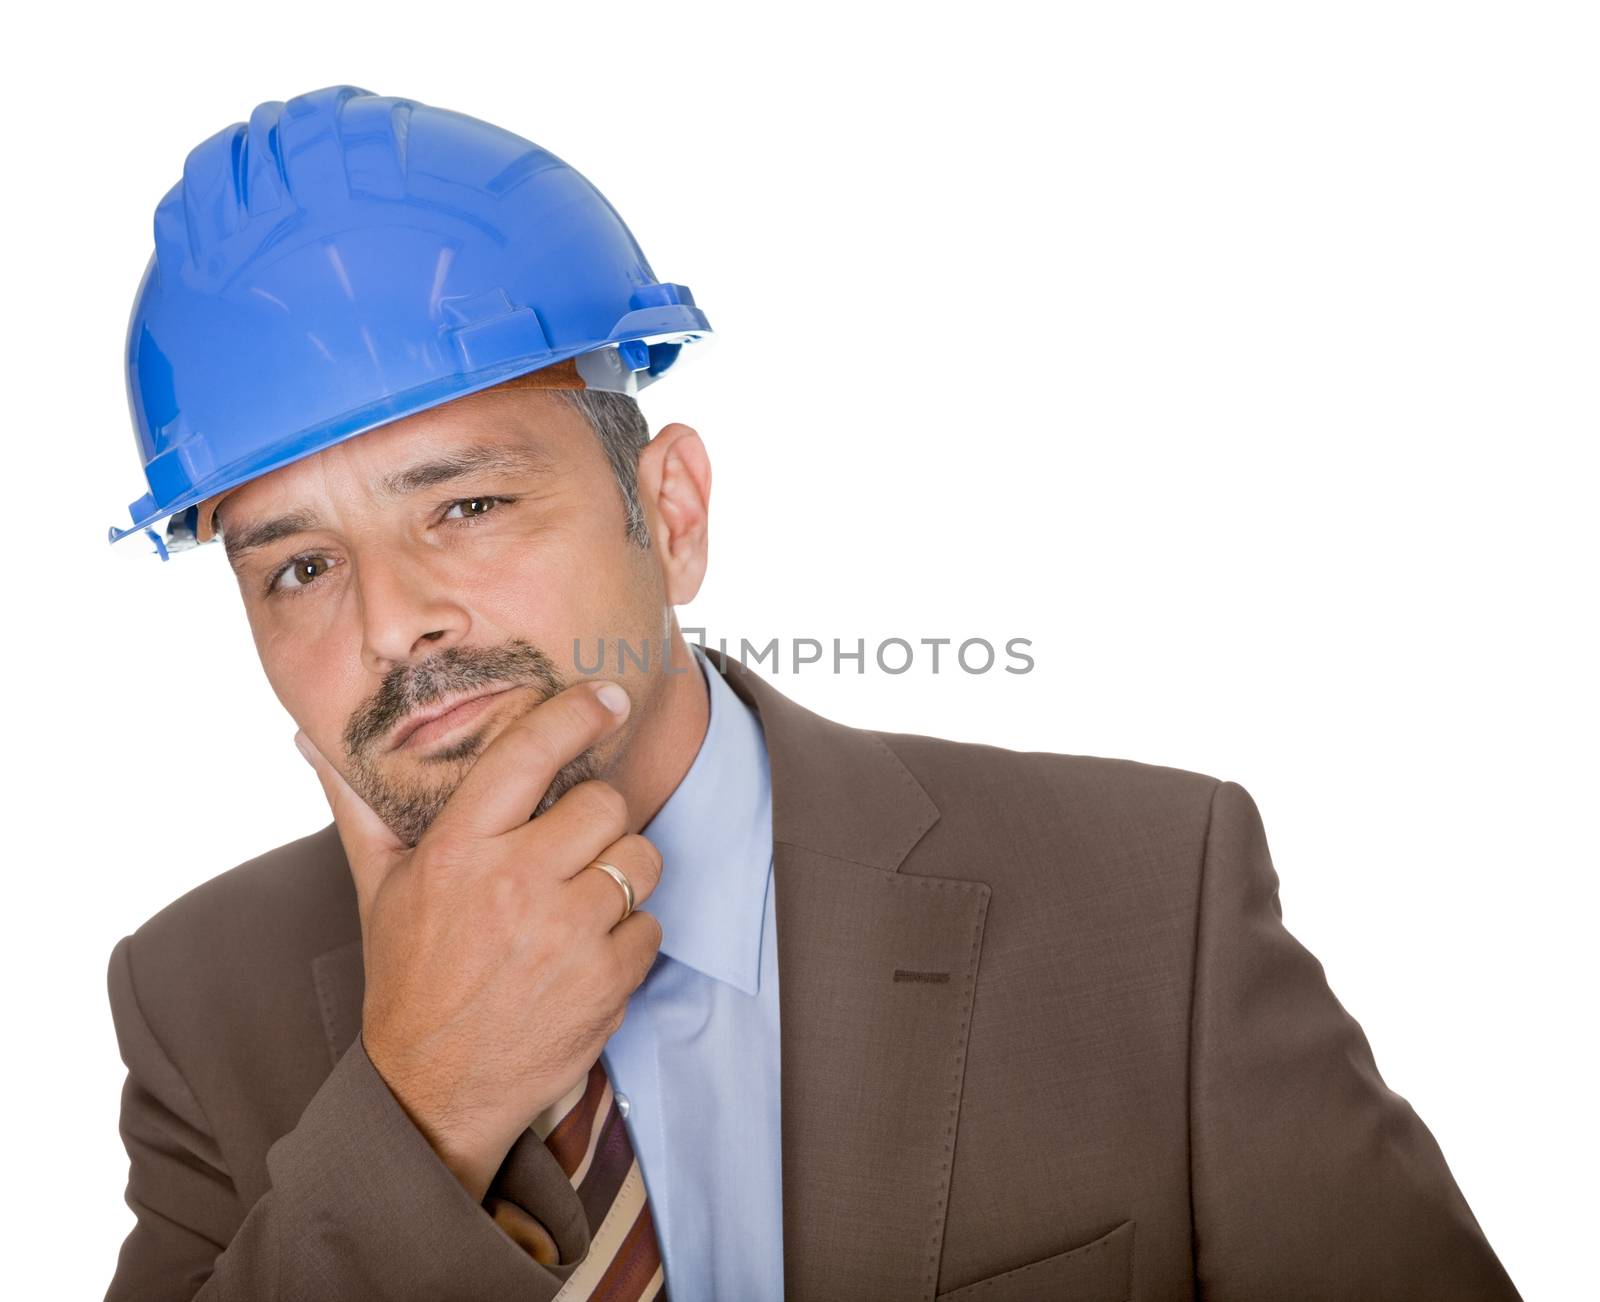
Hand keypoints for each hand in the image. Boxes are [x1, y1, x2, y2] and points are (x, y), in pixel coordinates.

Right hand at [294, 680, 663, 1203]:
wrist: (430, 1092)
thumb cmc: (408, 979)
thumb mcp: (376, 889)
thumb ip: (360, 808)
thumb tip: (313, 741)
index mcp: (458, 851)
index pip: (528, 754)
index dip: (576, 714)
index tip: (605, 698)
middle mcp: (516, 884)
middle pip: (605, 803)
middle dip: (598, 819)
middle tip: (570, 847)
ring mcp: (566, 934)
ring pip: (639, 859)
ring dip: (622, 875)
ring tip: (579, 901)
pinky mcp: (606, 981)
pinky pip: (651, 924)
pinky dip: (629, 936)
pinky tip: (586, 954)